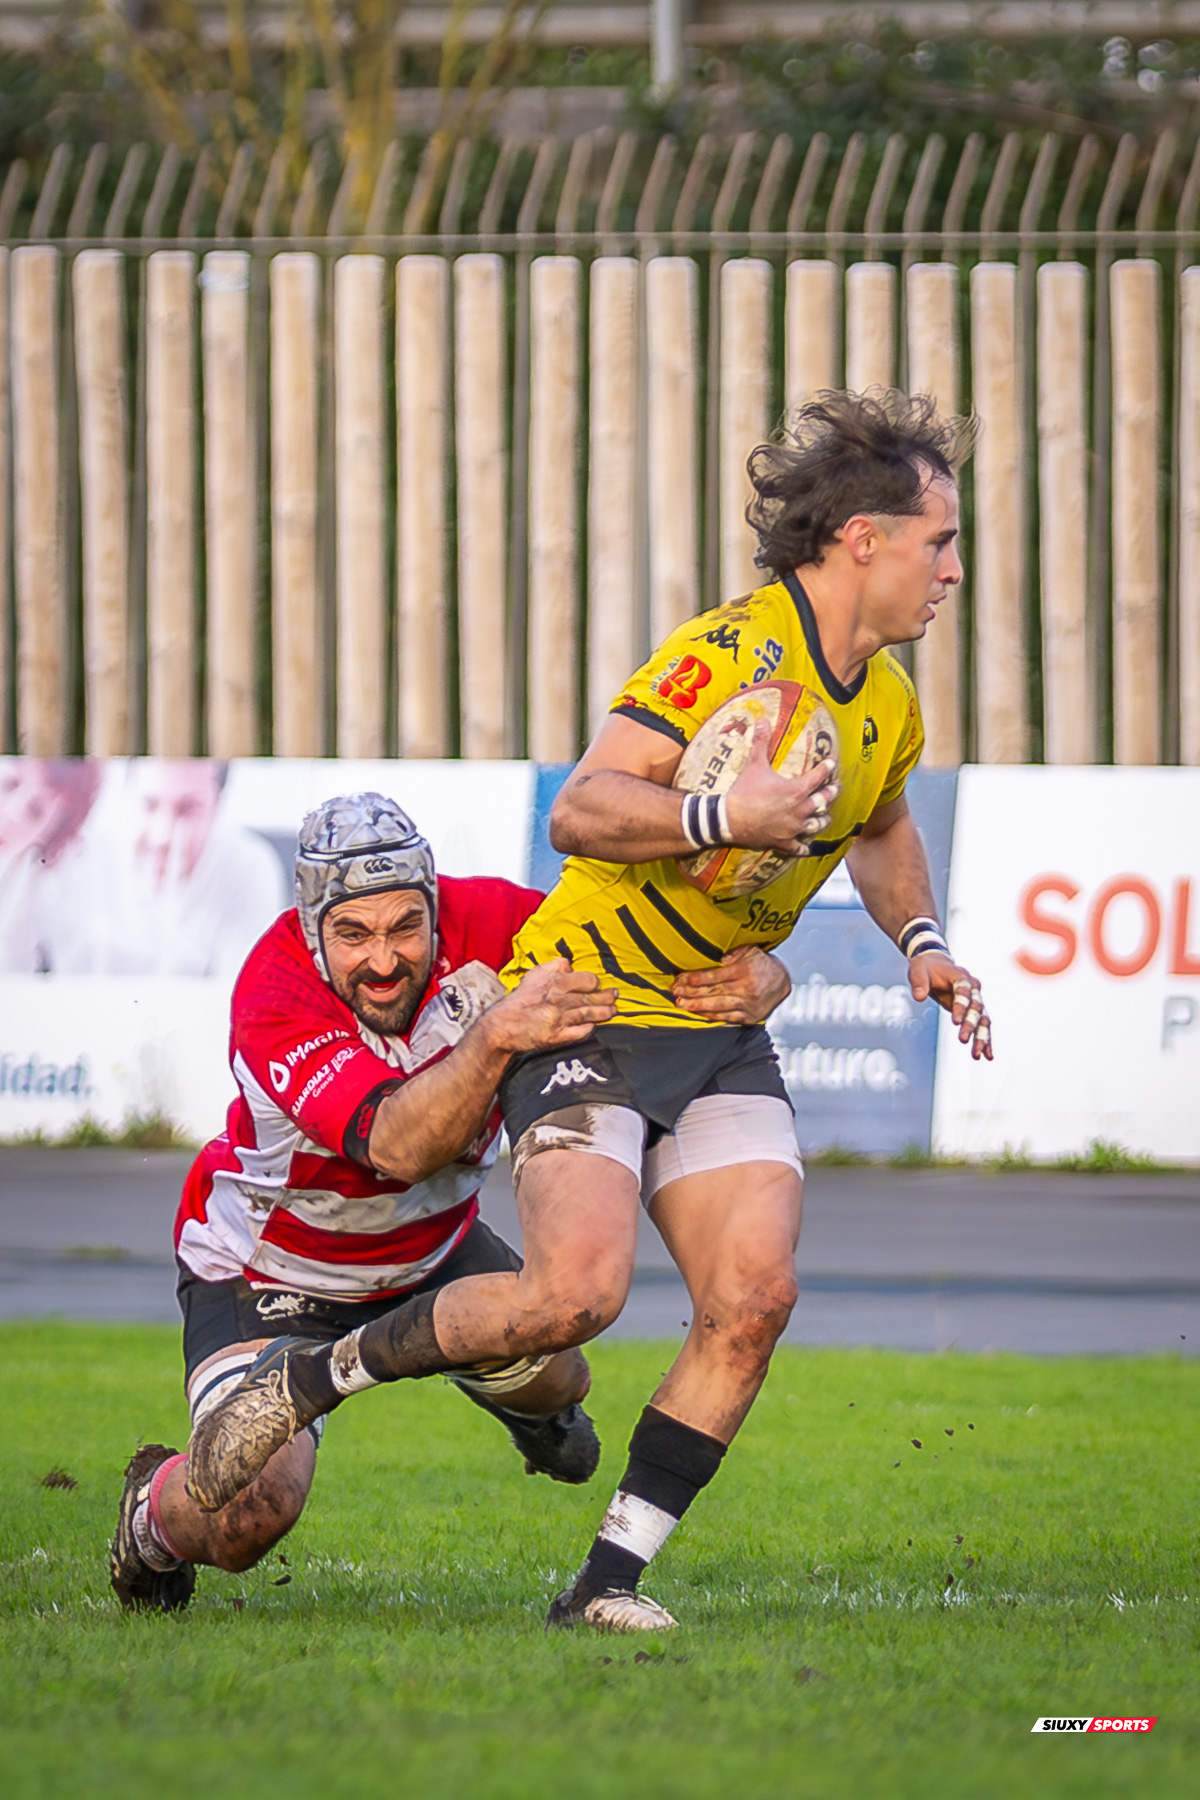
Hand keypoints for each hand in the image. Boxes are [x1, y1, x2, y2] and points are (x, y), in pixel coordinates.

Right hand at [483, 959, 616, 1053]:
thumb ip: (554, 966)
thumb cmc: (519, 1000)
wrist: (502, 1026)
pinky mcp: (557, 1037)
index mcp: (554, 983)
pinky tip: (594, 1025)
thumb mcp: (534, 975)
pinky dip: (589, 1027)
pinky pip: (581, 1032)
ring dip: (605, 1012)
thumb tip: (570, 964)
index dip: (593, 982)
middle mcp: (559, 1000)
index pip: (587, 980)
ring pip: (590, 1014)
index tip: (595, 984)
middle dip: (607, 996)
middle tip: (614, 995)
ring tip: (612, 1010)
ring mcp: (559, 1020)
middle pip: (592, 998)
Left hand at [671, 946, 791, 1023]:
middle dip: (691, 992)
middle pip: (713, 992)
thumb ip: (733, 952)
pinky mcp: (750, 1017)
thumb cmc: (761, 964)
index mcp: (745, 971)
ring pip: (718, 1006)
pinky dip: (711, 1016)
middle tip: (675, 992)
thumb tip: (717, 958)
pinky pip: (726, 1018)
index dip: (695, 978)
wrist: (782, 981)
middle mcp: (747, 989)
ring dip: (697, 1006)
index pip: (714, 976)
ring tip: (682, 1004)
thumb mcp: (750, 950)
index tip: (681, 979)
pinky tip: (698, 1013)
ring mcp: (748, 1005)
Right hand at [723, 717, 838, 854]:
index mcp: (796, 790)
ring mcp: (793, 827)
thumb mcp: (754, 765)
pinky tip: (806, 846)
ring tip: (825, 815)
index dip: (827, 767)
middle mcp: (800, 809)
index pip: (819, 776)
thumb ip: (761, 742)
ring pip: (817, 824)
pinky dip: (803, 846)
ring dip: (822, 818)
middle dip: (831, 792)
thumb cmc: (743, 792)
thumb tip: (762, 719)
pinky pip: (798, 847)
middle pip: (824, 800)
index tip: (832, 762)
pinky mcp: (783, 841)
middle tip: (835, 787)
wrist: (728, 819)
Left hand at [908, 952, 992, 1060]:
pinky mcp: (973, 1011)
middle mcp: (974, 988)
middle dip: (970, 1025)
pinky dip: (985, 1040)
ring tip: (977, 1054)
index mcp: (961, 976)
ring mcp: (976, 1000)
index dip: (961, 1006)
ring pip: (983, 1019)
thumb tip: (919, 997)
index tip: (955, 1022)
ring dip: (981, 1037)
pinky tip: (987, 1055)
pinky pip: (982, 1025)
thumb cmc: (926, 967)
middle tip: (963, 1040)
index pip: (964, 992)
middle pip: (976, 1007)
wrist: (936, 963)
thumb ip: (919, 982)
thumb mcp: (918, 969)